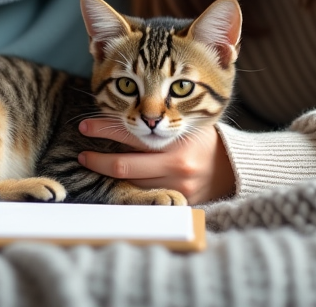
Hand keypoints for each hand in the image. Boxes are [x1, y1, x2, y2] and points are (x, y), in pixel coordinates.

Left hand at [77, 119, 236, 204]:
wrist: (233, 167)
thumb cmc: (204, 139)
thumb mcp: (186, 122)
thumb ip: (161, 121)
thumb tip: (125, 111)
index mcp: (175, 142)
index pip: (130, 134)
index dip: (105, 129)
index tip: (85, 126)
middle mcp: (174, 167)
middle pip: (124, 165)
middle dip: (98, 160)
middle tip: (82, 154)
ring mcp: (176, 189)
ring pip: (132, 184)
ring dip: (112, 176)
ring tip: (95, 166)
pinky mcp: (178, 204)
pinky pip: (146, 198)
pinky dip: (131, 190)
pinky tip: (117, 185)